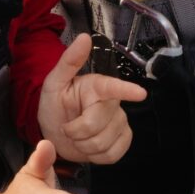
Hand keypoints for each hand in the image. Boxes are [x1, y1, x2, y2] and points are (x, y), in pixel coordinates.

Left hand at [36, 32, 142, 166]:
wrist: (56, 132)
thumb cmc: (55, 104)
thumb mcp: (54, 82)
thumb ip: (69, 61)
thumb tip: (84, 37)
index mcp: (97, 86)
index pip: (113, 87)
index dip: (126, 90)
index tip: (140, 94)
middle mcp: (112, 102)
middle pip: (98, 124)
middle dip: (77, 132)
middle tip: (68, 127)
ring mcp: (120, 121)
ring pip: (104, 142)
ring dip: (84, 146)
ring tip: (78, 137)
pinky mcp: (123, 140)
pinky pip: (113, 154)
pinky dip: (97, 156)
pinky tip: (90, 146)